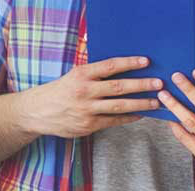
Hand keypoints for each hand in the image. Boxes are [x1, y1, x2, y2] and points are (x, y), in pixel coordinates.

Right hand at [14, 56, 163, 137]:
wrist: (36, 112)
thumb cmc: (58, 91)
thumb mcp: (72, 76)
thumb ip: (94, 73)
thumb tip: (122, 69)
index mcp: (80, 75)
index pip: (110, 66)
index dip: (129, 63)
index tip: (146, 62)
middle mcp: (84, 91)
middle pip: (118, 87)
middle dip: (142, 85)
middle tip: (159, 83)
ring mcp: (86, 110)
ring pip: (119, 106)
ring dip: (141, 104)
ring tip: (156, 102)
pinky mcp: (87, 125)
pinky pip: (113, 121)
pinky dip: (128, 118)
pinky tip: (140, 115)